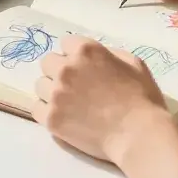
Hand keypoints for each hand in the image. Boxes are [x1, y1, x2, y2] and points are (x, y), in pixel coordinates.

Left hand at [33, 35, 171, 163]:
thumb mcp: (133, 62)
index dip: (75, 54)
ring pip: (40, 85)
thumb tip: (93, 57)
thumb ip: (108, 53)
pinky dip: (47, 111)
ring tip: (68, 102)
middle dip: (59, 70)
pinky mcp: (51, 119)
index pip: (66, 42)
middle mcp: (66, 68)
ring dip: (51, 90)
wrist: (137, 134)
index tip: (83, 66)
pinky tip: (62, 116)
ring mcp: (55, 94)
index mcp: (86, 50)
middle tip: (75, 85)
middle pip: (48, 62)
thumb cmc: (141, 97)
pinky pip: (36, 108)